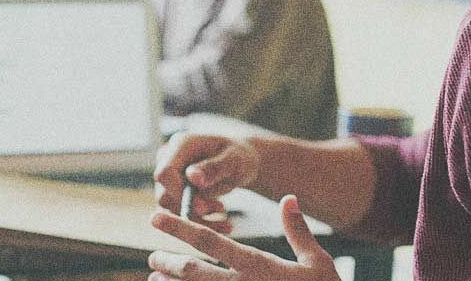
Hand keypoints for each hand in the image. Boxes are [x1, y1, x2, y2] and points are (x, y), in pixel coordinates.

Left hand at [148, 195, 338, 279]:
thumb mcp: (318, 262)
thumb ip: (298, 230)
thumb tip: (288, 198)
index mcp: (258, 266)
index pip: (209, 241)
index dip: (179, 227)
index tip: (155, 217)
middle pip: (191, 273)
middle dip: (167, 262)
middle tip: (152, 257)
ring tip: (155, 279)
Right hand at [155, 133, 261, 215]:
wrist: (237, 161)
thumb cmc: (238, 156)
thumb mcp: (234, 160)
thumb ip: (213, 167)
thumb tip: (192, 177)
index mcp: (180, 145)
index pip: (164, 173)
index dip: (178, 194)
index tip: (202, 207)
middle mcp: (167, 160)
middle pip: (165, 195)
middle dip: (192, 209)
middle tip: (220, 209)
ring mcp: (167, 177)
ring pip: (171, 210)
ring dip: (197, 219)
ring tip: (225, 218)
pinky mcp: (171, 193)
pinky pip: (178, 215)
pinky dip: (200, 223)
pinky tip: (222, 224)